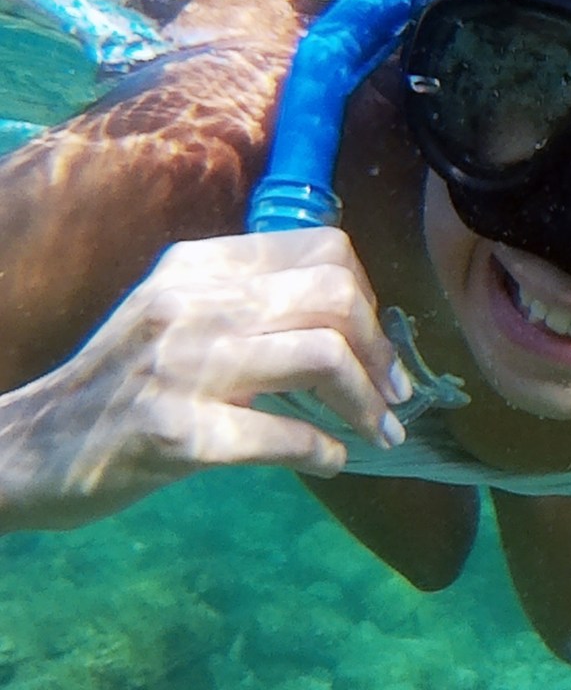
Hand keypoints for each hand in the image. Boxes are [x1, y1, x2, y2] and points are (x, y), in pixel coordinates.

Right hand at [0, 228, 410, 531]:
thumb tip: (354, 315)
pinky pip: (281, 435)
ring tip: (382, 430)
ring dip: (367, 402)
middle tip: (396, 392)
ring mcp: (183, 364)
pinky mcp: (175, 432)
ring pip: (322, 355)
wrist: (30, 447)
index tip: (376, 341)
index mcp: (204, 264)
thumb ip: (252, 298)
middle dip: (381, 350)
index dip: (368, 295)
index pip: (324, 247)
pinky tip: (331, 461)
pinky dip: (322, 450)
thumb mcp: (180, 311)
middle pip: (335, 296)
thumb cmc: (123, 380)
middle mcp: (196, 301)